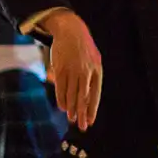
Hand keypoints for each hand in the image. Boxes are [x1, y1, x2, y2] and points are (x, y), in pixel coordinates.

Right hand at [37, 11, 103, 130]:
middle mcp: (85, 71)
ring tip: (71, 118)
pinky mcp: (60, 68)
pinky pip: (61, 87)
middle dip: (82, 113)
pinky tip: (63, 107)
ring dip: (71, 108)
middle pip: (83, 97)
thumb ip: (91, 79)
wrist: (71, 30)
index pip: (95, 95)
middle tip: (81, 126)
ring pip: (71, 94)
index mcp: (96, 70)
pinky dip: (62, 98)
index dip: (92, 109)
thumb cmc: (84, 50)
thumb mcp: (93, 61)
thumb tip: (86, 99)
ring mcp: (72, 70)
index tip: (90, 121)